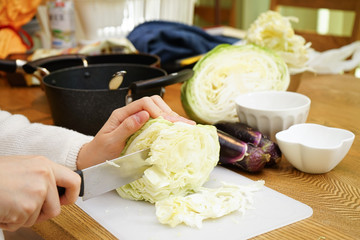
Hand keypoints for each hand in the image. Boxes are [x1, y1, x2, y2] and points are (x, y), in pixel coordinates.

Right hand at [0, 156, 80, 231]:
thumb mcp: (23, 167)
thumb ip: (40, 176)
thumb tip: (53, 190)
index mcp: (44, 165)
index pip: (74, 180)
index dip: (72, 195)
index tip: (66, 201)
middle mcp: (44, 177)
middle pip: (56, 208)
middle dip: (42, 214)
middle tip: (26, 209)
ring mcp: (37, 192)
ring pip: (38, 218)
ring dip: (23, 217)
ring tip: (8, 203)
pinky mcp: (26, 208)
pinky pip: (22, 224)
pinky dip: (10, 222)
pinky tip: (2, 208)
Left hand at [77, 95, 194, 168]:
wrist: (92, 161)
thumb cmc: (99, 152)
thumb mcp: (111, 141)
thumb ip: (126, 127)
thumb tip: (143, 114)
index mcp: (122, 114)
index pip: (144, 103)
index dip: (158, 110)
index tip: (167, 121)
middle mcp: (130, 115)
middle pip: (154, 104)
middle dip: (168, 112)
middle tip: (181, 123)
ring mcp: (136, 121)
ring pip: (157, 111)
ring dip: (171, 117)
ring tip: (184, 125)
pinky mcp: (140, 130)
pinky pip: (156, 122)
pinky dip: (167, 125)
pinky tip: (176, 129)